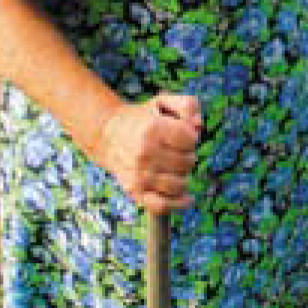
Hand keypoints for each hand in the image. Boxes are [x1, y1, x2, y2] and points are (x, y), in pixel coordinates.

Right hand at [95, 94, 201, 212]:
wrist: (108, 135)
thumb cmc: (143, 119)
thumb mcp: (164, 102)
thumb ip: (189, 105)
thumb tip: (199, 127)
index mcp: (152, 129)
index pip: (191, 139)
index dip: (191, 137)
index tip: (181, 135)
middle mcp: (144, 153)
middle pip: (188, 162)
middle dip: (187, 156)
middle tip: (175, 151)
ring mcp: (139, 174)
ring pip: (180, 184)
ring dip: (183, 176)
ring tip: (174, 167)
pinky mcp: (135, 192)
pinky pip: (162, 206)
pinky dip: (178, 204)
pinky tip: (188, 198)